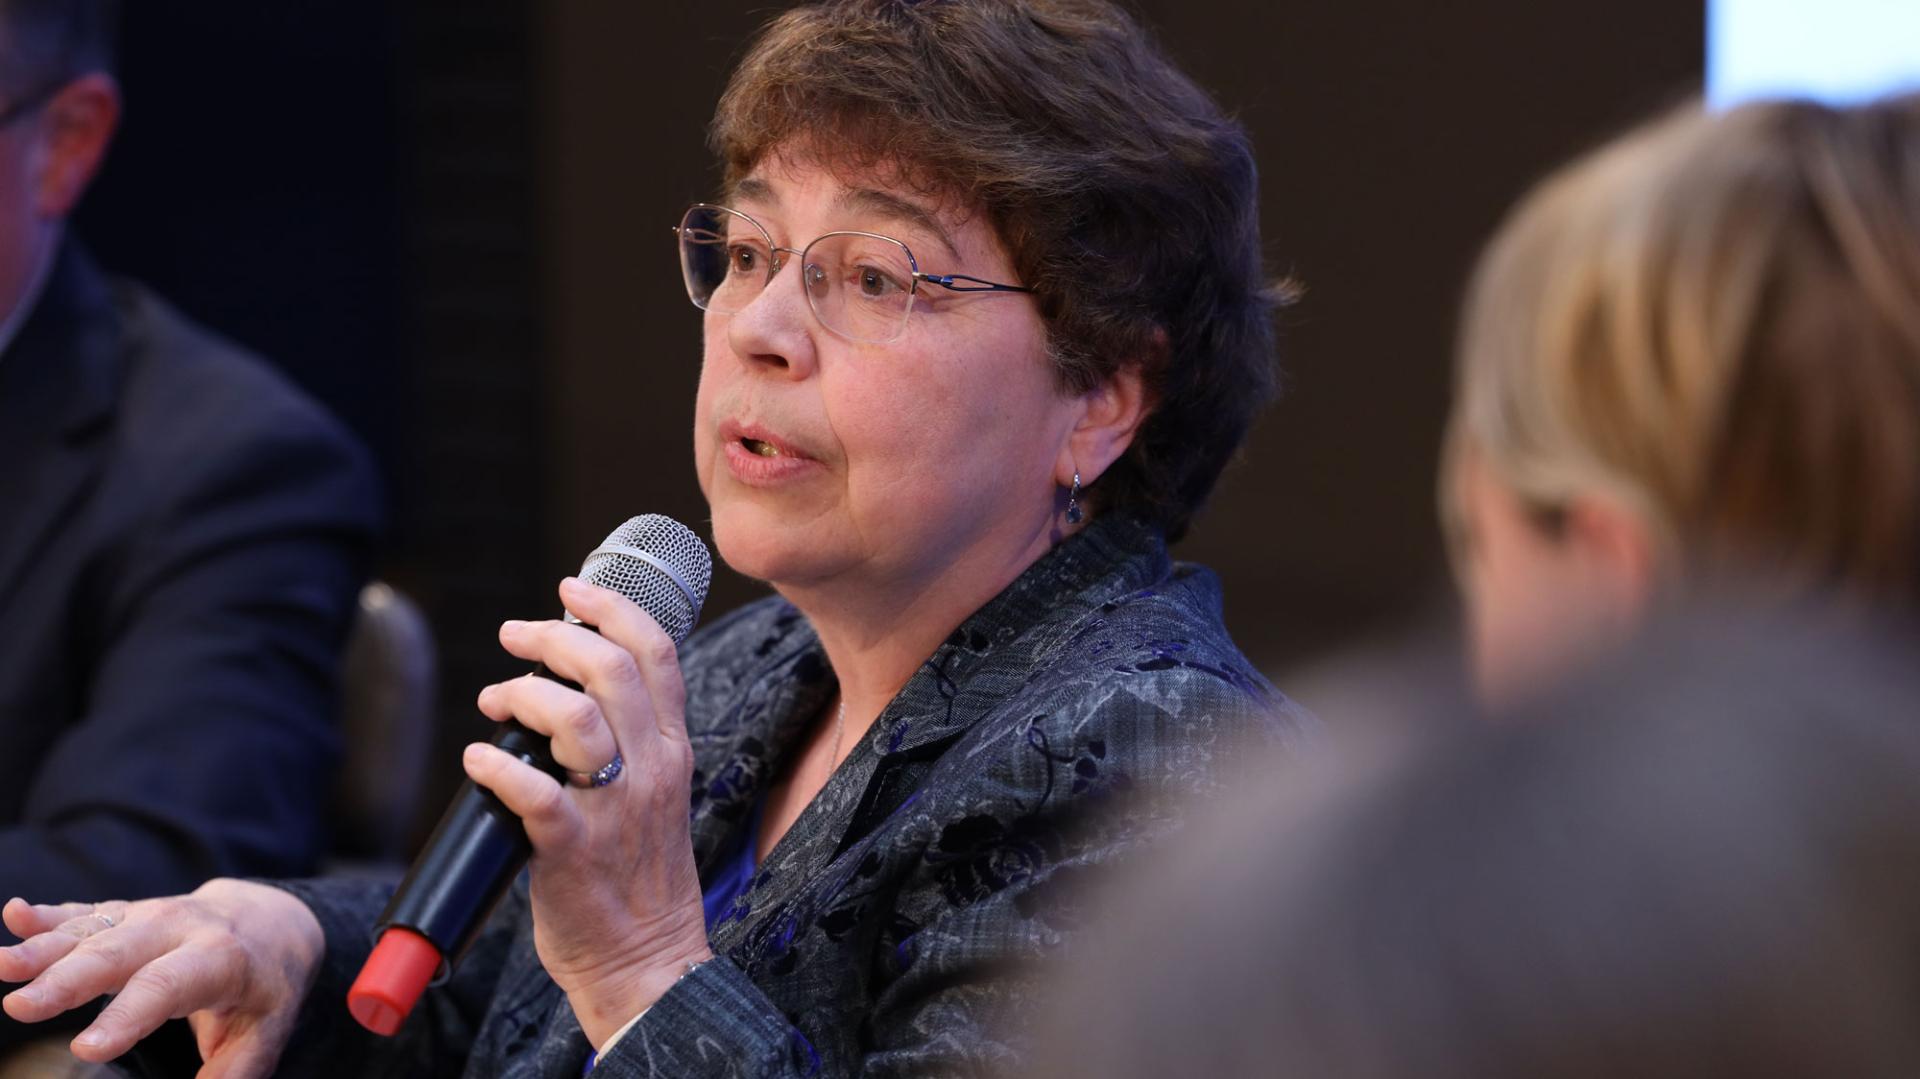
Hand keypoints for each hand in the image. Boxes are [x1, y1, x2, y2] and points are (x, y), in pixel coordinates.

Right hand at [0, 879, 323, 1076]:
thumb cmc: (267, 986)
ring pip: (92, 930)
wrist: (274, 920)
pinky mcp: (124, 915)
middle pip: (118, 954)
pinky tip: (14, 914)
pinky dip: (47, 916)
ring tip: (3, 965)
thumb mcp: (267, 1031)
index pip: (167, 987)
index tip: (87, 1050)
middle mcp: (179, 929)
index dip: (128, 1017)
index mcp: (219, 959)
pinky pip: (83, 913)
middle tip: (19, 1008)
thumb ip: (232, 1073)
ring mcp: (148, 917)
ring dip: (43, 947)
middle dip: (67, 980)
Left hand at [469, 576, 712, 1047]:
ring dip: (522, 693)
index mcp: (672, 749)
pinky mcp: (573, 851)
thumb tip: (565, 692)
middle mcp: (651, 770)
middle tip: (513, 636)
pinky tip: (477, 758)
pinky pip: (534, 794)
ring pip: (575, 718)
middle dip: (552, 637)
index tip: (569, 589)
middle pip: (610, 669)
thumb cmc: (640, 877)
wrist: (648, 961)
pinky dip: (497, 766)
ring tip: (493, 698)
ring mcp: (615, 810)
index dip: (610, 608)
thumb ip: (629, 743)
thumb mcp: (656, 794)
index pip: (656, 653)